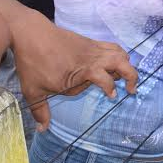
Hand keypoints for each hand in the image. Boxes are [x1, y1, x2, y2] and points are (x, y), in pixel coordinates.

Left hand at [11, 11, 137, 130]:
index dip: (110, 89)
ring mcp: (91, 48)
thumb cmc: (32, 62)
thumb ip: (40, 110)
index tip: (112, 96)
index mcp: (81, 71)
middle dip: (131, 76)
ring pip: (119, 52)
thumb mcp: (33, 90)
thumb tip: (42, 129)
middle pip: (121, 62)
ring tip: (124, 75)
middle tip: (131, 88)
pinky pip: (111, 46)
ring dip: (126, 64)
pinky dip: (118, 54)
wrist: (30, 33)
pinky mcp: (89, 41)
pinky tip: (113, 63)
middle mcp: (91, 58)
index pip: (105, 81)